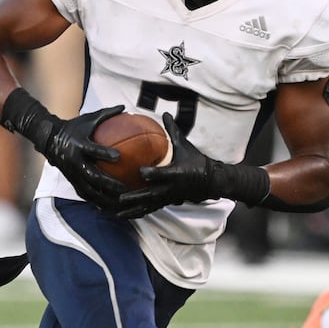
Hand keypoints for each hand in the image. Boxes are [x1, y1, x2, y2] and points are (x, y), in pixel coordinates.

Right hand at [40, 105, 132, 210]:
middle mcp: (75, 162)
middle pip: (93, 176)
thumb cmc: (73, 127)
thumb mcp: (88, 118)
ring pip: (91, 191)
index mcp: (79, 145)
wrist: (49, 139)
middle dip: (109, 184)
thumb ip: (107, 114)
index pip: (93, 150)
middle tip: (126, 189)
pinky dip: (100, 203)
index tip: (119, 157)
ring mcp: (73, 175)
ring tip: (122, 203)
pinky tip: (113, 209)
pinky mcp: (73, 182)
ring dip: (106, 198)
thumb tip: (125, 107)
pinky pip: (87, 196)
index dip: (104, 154)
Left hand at [113, 113, 268, 219]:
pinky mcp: (167, 202)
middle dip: (136, 197)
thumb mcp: (184, 145)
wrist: (210, 180)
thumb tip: (165, 112)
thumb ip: (172, 130)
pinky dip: (138, 212)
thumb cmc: (195, 160)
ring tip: (118, 213)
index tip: (140, 171)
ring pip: (148, 205)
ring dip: (133, 209)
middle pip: (151, 194)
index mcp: (175, 173)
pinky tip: (126, 215)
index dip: (151, 173)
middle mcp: (170, 188)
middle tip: (120, 198)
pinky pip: (151, 209)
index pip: (161, 174)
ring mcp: (168, 197)